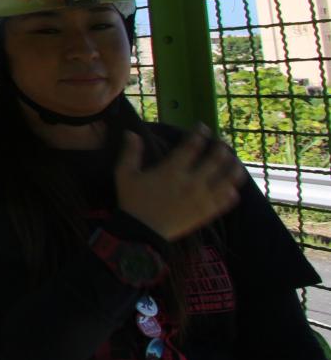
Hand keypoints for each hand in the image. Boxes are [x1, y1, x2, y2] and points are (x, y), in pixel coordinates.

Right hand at [114, 127, 241, 240]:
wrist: (141, 233)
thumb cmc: (132, 201)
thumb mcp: (124, 175)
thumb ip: (130, 153)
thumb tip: (131, 133)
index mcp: (172, 170)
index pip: (192, 146)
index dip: (200, 133)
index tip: (203, 127)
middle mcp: (191, 182)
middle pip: (215, 159)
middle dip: (221, 147)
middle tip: (221, 143)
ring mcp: (202, 198)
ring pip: (227, 179)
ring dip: (234, 168)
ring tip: (234, 162)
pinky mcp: (206, 213)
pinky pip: (226, 201)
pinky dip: (232, 193)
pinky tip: (232, 188)